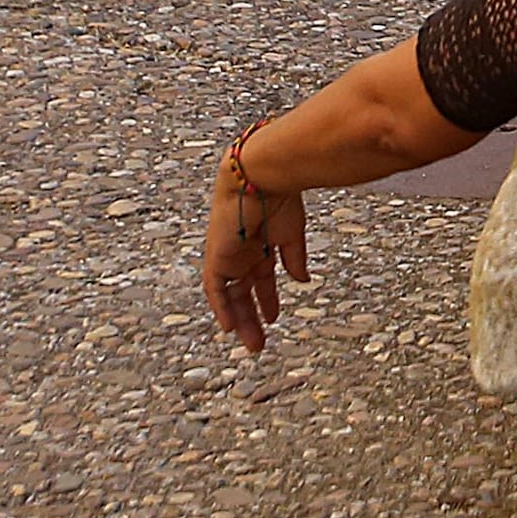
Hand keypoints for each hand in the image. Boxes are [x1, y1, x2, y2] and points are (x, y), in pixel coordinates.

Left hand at [201, 137, 307, 351]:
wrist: (262, 174)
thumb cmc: (280, 194)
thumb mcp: (292, 233)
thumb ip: (294, 258)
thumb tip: (301, 281)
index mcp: (260, 244)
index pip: (260, 279)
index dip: (266, 299)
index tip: (273, 317)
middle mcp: (242, 252)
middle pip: (244, 292)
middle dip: (252, 317)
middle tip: (259, 343)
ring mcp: (229, 254)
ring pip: (231, 295)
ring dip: (240, 319)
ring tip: (252, 343)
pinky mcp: (217, 254)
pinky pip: (215, 288)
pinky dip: (221, 307)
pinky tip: (229, 326)